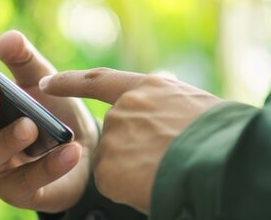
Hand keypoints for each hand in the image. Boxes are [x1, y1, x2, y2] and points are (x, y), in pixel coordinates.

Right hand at [0, 30, 98, 212]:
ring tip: (30, 125)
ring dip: (8, 140)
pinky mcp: (20, 191)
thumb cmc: (52, 112)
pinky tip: (68, 150)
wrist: (88, 150)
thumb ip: (24, 59)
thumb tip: (6, 39)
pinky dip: (49, 166)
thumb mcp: (41, 79)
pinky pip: (29, 181)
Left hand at [39, 68, 222, 212]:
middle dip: (136, 150)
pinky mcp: (106, 170)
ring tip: (171, 171)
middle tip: (170, 159)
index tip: (45, 83)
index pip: (99, 81)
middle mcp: (124, 109)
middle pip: (117, 134)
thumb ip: (170, 101)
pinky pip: (116, 185)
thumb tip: (166, 89)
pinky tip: (156, 185)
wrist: (222, 162)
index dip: (70, 82)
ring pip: (117, 163)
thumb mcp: (198, 104)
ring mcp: (114, 139)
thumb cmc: (224, 136)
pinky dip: (133, 190)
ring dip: (138, 172)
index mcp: (148, 88)